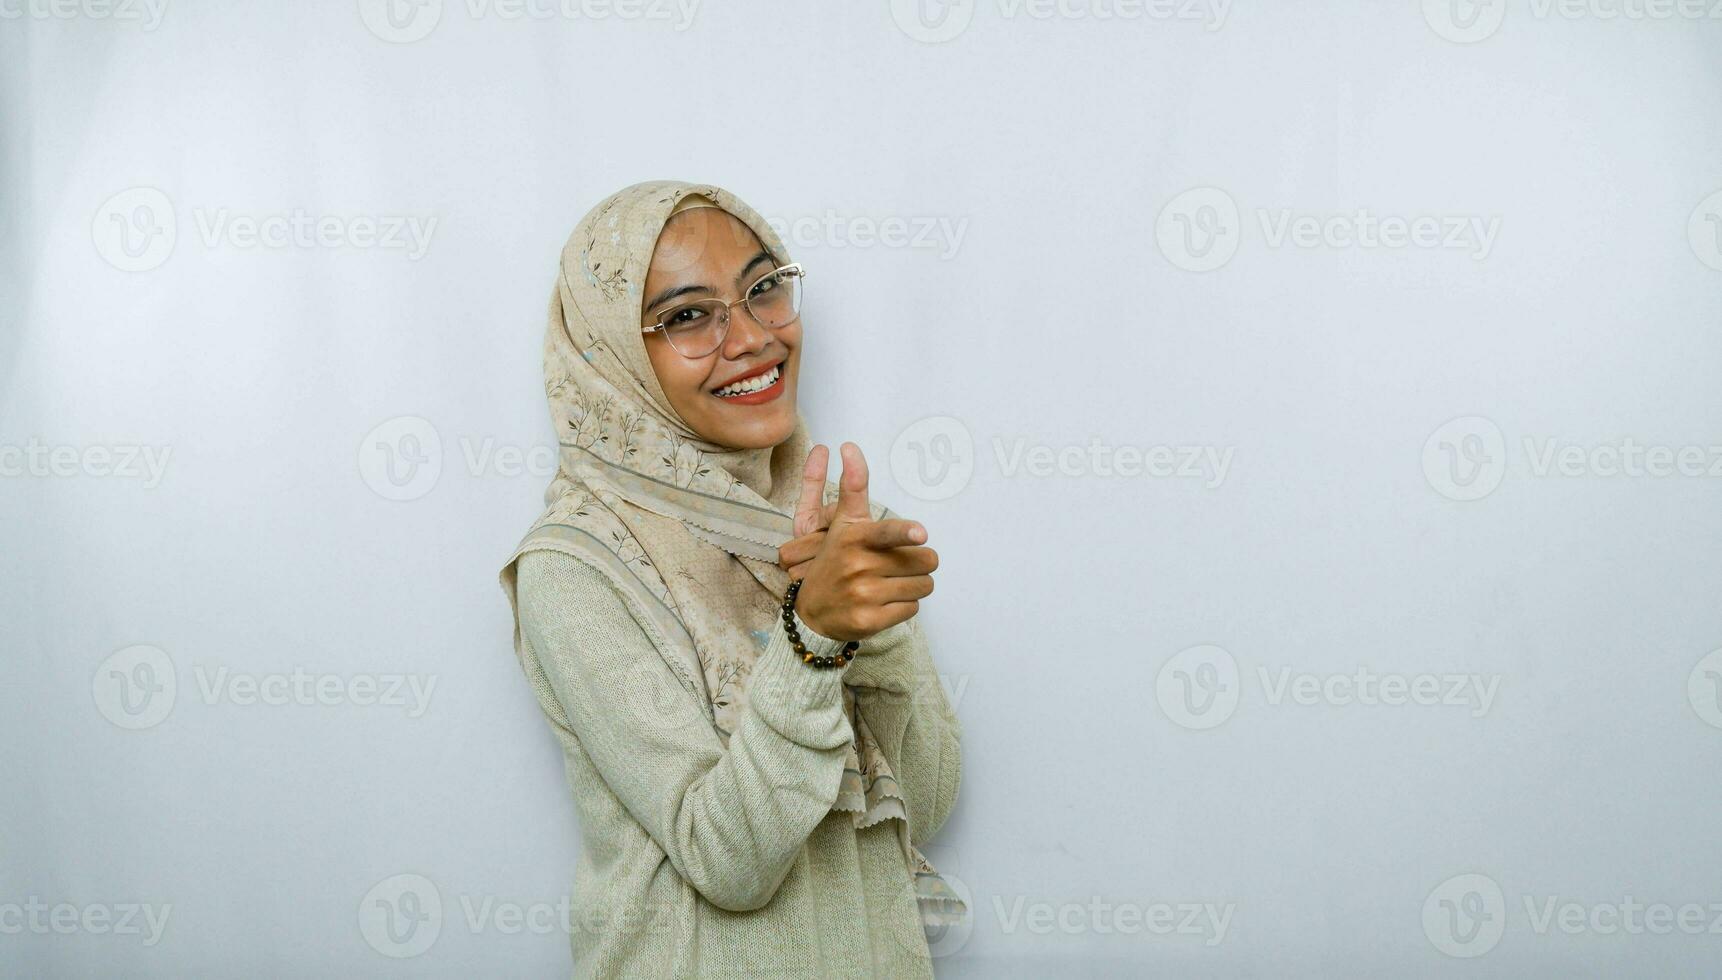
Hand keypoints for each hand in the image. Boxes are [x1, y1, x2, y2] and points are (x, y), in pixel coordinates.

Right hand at [786, 442, 937, 641]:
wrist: (810, 613)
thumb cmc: (833, 561)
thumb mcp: (837, 522)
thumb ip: (850, 486)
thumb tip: (849, 447)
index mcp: (853, 538)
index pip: (885, 531)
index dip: (904, 531)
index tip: (920, 532)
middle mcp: (857, 566)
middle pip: (923, 560)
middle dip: (919, 561)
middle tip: (902, 563)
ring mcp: (863, 595)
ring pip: (922, 585)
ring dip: (914, 584)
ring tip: (892, 582)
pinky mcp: (870, 621)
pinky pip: (912, 608)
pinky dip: (904, 605)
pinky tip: (884, 602)